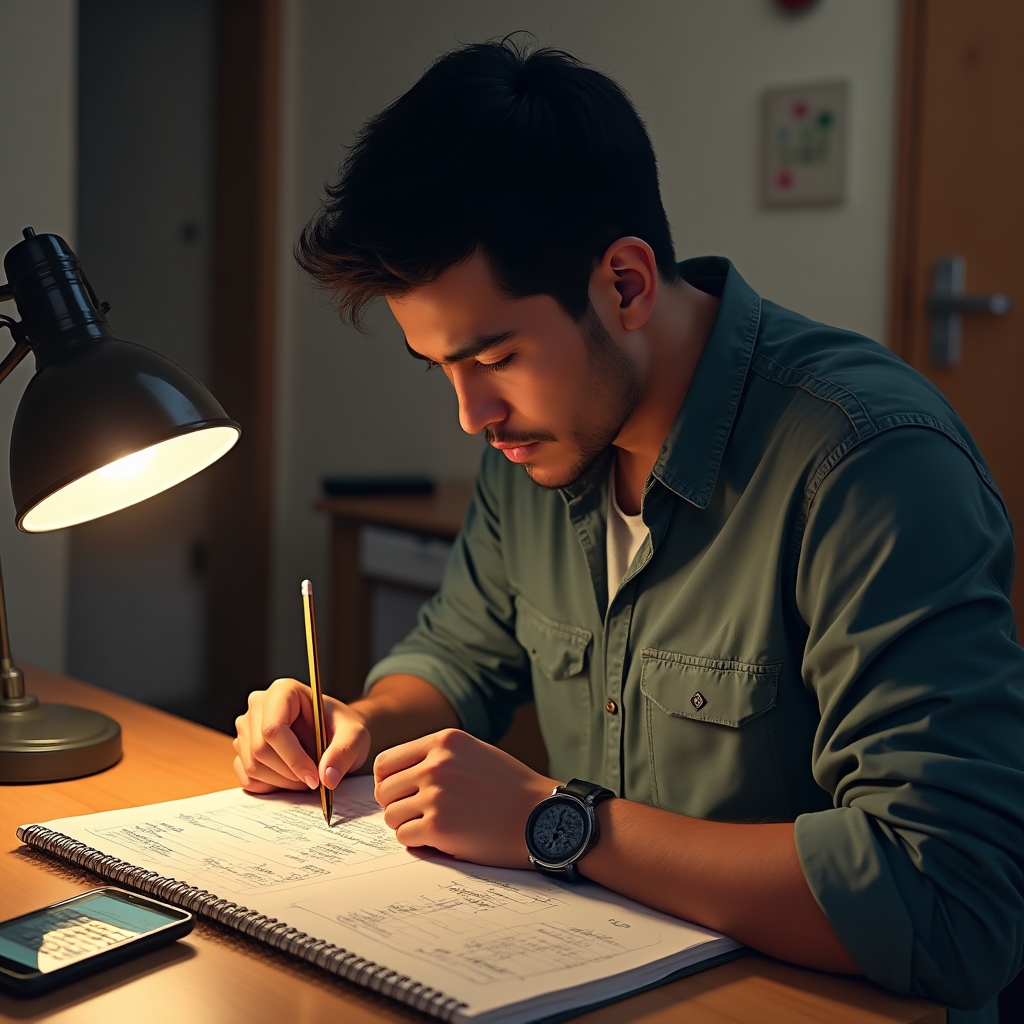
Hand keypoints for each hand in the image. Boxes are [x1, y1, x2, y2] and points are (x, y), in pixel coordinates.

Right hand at [232, 677, 370, 792]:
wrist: (334, 733)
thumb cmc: (342, 727)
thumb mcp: (355, 735)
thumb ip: (345, 751)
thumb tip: (327, 777)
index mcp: (282, 691)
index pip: (273, 729)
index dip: (293, 758)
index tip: (315, 778)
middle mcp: (258, 706)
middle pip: (260, 750)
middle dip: (290, 773)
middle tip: (315, 779)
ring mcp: (246, 728)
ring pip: (253, 767)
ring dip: (283, 782)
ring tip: (307, 774)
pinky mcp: (242, 750)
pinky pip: (248, 778)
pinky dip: (271, 786)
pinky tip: (291, 777)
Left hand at [373, 728, 556, 867]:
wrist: (540, 816)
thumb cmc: (510, 786)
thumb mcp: (474, 752)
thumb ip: (437, 755)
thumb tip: (396, 774)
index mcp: (444, 741)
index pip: (387, 762)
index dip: (388, 781)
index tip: (400, 793)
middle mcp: (437, 765)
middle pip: (385, 790)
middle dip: (397, 805)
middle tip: (418, 814)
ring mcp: (436, 796)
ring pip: (391, 815)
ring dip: (406, 824)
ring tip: (431, 825)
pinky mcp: (439, 827)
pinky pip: (404, 837)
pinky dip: (417, 842)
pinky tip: (439, 838)